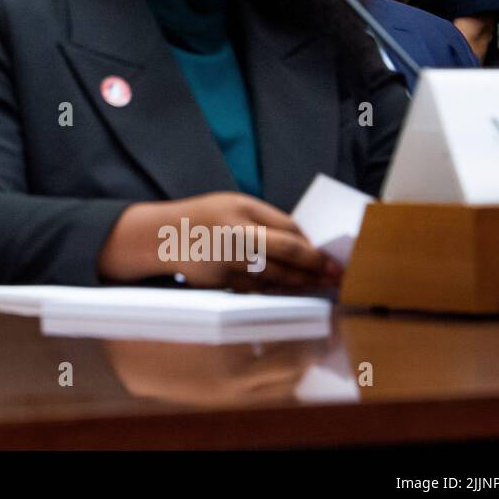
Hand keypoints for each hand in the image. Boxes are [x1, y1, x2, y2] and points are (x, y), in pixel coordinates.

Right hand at [99, 193, 338, 292]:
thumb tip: (305, 242)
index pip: (288, 231)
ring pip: (273, 276)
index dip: (313, 248)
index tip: (330, 259)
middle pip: (286, 255)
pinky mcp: (218, 280)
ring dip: (299, 284)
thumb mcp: (234, 206)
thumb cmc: (205, 217)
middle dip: (314, 268)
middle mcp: (234, 233)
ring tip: (317, 287)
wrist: (163, 234)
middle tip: (334, 277)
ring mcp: (225, 258)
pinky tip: (289, 293)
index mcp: (242, 209)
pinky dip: (274, 292)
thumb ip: (266, 221)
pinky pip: (254, 289)